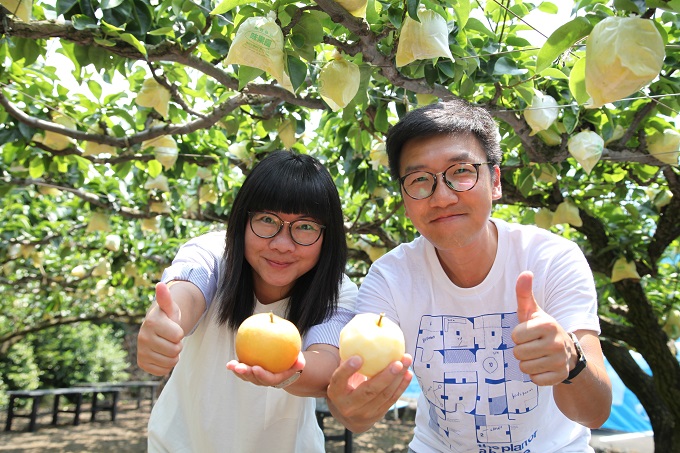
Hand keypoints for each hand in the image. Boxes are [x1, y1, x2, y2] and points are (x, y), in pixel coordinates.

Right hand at [136, 282, 184, 375]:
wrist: (156, 331)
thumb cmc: (167, 318)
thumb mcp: (170, 308)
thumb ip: (166, 298)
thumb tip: (161, 284)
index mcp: (151, 323)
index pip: (178, 336)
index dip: (180, 333)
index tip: (173, 328)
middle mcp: (143, 338)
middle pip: (175, 350)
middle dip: (177, 345)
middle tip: (170, 338)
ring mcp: (141, 352)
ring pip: (170, 362)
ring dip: (173, 356)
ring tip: (166, 345)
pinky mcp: (142, 364)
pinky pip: (163, 371)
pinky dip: (166, 365)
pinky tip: (161, 355)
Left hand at [226, 352, 304, 386]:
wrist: (284, 366)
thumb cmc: (291, 362)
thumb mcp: (298, 361)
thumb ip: (299, 362)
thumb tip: (301, 362)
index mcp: (275, 378)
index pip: (268, 379)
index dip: (261, 375)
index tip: (255, 368)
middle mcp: (264, 380)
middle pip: (254, 379)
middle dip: (246, 374)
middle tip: (239, 367)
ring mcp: (255, 377)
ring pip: (246, 376)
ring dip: (237, 371)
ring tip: (230, 365)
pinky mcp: (250, 371)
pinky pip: (242, 369)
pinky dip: (236, 366)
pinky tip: (230, 362)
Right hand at [326, 354, 412, 432]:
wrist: (348, 415)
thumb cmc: (345, 385)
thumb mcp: (340, 376)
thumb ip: (346, 359)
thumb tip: (358, 334)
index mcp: (335, 392)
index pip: (339, 380)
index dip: (347, 370)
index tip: (358, 357)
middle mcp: (348, 406)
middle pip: (369, 391)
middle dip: (385, 377)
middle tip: (397, 362)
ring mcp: (364, 413)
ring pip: (384, 395)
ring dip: (398, 378)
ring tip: (406, 361)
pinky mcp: (377, 415)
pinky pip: (391, 399)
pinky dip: (401, 386)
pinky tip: (408, 373)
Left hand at [511, 271, 574, 385]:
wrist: (567, 351)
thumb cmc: (542, 329)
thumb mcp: (533, 311)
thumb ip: (524, 293)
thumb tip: (525, 272)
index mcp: (548, 324)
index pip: (515, 336)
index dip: (518, 336)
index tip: (527, 334)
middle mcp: (557, 342)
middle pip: (518, 353)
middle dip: (521, 350)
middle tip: (532, 346)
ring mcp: (560, 360)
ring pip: (525, 367)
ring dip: (527, 363)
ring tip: (537, 356)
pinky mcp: (561, 376)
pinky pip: (535, 380)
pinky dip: (536, 376)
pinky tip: (543, 367)